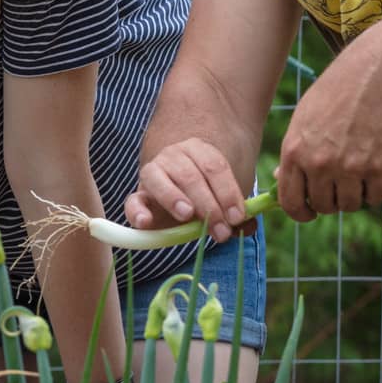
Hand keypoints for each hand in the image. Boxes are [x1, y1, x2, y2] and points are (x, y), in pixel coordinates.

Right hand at [124, 137, 253, 245]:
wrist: (176, 189)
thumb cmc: (204, 194)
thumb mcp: (221, 199)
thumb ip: (234, 213)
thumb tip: (248, 227)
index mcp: (200, 151)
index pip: (215, 167)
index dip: (228, 192)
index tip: (237, 217)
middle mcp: (174, 156)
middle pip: (191, 176)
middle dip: (208, 205)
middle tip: (220, 231)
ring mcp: (153, 172)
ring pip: (162, 181)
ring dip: (175, 198)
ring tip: (188, 215)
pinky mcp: (138, 194)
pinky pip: (133, 200)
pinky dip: (137, 211)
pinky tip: (145, 222)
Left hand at [274, 38, 381, 221]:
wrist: (375, 75)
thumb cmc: (336, 92)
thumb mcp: (303, 119)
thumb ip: (294, 153)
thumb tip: (281, 180)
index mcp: (294, 151)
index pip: (290, 201)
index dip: (300, 212)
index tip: (309, 212)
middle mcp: (319, 164)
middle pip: (323, 206)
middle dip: (330, 201)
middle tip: (340, 186)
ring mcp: (349, 167)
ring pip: (349, 205)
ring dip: (354, 198)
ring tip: (358, 178)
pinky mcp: (379, 167)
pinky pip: (375, 198)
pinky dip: (376, 192)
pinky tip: (376, 176)